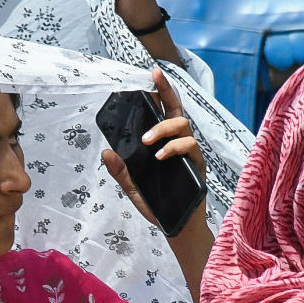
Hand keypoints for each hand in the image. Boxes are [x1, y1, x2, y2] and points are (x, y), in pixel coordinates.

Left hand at [100, 68, 206, 234]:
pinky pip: (190, 147)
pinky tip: (161, 155)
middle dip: (167, 90)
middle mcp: (178, 143)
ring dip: (163, 128)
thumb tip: (106, 151)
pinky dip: (174, 147)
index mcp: (164, 144)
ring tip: (146, 140)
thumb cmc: (157, 205)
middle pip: (176, 109)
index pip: (162, 112)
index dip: (160, 93)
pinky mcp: (198, 164)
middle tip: (155, 77)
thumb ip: (121, 171)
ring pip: (183, 125)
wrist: (176, 227)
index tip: (151, 75)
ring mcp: (189, 153)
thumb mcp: (132, 188)